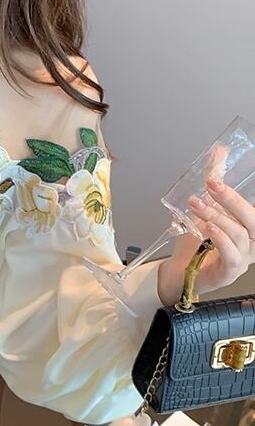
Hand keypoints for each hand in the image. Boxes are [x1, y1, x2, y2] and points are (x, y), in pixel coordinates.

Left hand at [156, 177, 254, 305]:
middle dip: (231, 199)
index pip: (250, 209)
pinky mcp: (230, 272)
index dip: (236, 193)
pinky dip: (222, 239)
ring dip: (217, 216)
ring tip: (198, 206)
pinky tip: (210, 229)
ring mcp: (242, 259)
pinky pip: (232, 255)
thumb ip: (211, 188)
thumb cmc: (193, 246)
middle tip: (211, 184)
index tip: (216, 175)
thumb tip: (218, 152)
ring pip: (239, 234)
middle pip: (252, 219)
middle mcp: (249, 243)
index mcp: (247, 228)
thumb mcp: (202, 213)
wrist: (178, 273)